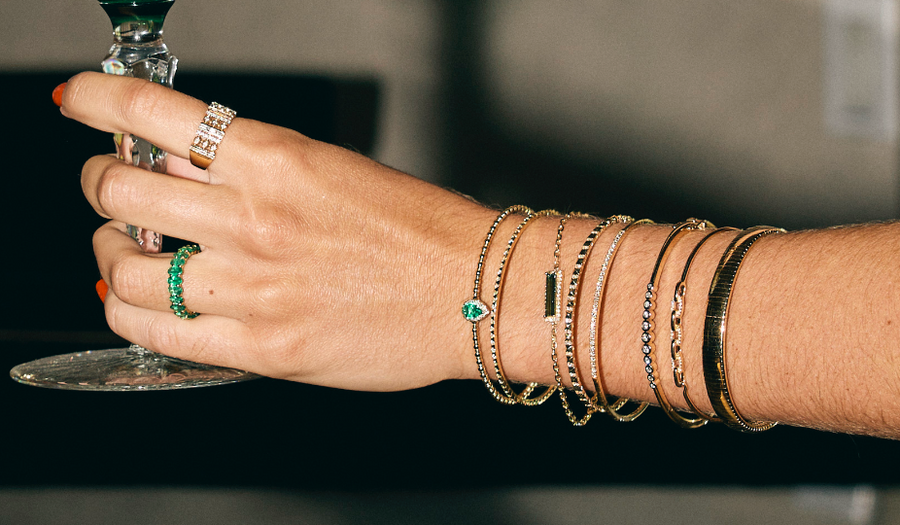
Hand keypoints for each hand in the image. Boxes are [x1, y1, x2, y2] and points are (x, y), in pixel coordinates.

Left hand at [62, 72, 489, 389]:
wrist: (477, 291)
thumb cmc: (422, 232)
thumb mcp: (335, 171)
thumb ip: (255, 171)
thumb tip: (186, 169)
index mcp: (278, 160)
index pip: (154, 112)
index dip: (98, 99)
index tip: (81, 100)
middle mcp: (255, 218)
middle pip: (119, 189)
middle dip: (101, 183)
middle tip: (112, 188)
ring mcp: (255, 287)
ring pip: (124, 267)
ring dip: (111, 252)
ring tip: (126, 253)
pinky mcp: (264, 348)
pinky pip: (157, 333)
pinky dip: (128, 312)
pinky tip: (137, 302)